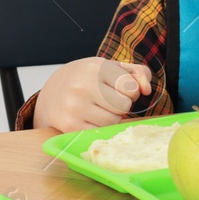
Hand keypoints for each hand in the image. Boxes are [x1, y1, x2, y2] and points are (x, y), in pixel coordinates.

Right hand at [34, 57, 151, 131]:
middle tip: (106, 100)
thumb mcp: (109, 68)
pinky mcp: (70, 125)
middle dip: (120, 105)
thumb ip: (136, 73)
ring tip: (96, 108)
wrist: (51, 93)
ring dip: (110, 117)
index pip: (131, 88)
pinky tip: (88, 118)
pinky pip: (100, 132)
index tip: (116, 88)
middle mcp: (83, 85)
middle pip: (124, 106)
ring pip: (113, 121)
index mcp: (95, 67)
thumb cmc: (85, 79)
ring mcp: (75, 107)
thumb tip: (147, 89)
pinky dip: (99, 127)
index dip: (129, 91)